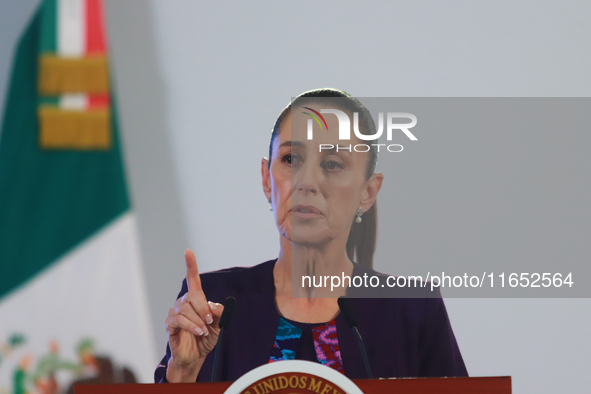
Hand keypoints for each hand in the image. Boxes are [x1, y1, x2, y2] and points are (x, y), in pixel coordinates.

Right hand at [165, 249, 223, 381]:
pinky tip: (197, 332)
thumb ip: (219, 313)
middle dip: (203, 308)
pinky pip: (179, 320)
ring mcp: (175, 313)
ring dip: (198, 320)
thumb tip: (213, 306)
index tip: (188, 252)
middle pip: (193, 296)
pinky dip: (191, 326)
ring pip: (186, 309)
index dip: (191, 265)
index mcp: (196, 300)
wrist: (196, 357)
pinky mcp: (170, 325)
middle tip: (210, 320)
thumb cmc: (206, 338)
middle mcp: (184, 303)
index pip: (193, 280)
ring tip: (203, 331)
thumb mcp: (218, 325)